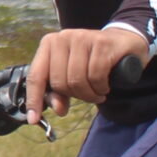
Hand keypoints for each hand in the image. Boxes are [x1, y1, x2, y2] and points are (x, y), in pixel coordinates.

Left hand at [26, 27, 149, 123]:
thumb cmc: (92, 60)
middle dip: (75, 96)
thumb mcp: (72, 75)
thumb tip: (58, 109)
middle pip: (59, 82)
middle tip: (88, 95)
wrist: (123, 42)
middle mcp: (63, 38)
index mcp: (48, 44)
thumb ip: (60, 92)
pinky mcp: (102, 43)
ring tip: (97, 92)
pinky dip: (101, 88)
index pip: (36, 75)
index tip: (33, 119)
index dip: (34, 99)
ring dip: (90, 95)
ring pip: (77, 81)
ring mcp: (82, 37)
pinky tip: (105, 86)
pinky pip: (95, 76)